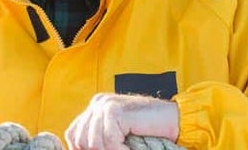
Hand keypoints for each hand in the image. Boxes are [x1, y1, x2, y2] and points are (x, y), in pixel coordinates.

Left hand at [65, 93, 179, 149]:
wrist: (174, 120)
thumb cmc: (149, 131)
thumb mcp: (118, 134)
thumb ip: (100, 138)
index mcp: (97, 106)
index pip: (74, 133)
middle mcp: (98, 102)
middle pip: (80, 139)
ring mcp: (106, 105)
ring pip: (93, 143)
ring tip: (126, 149)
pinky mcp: (115, 111)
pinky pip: (108, 141)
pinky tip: (131, 148)